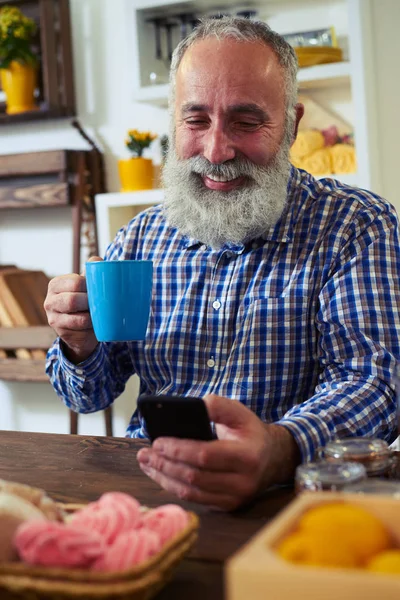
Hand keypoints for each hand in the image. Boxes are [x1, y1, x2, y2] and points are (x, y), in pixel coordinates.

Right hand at [44, 256, 102, 362]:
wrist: (80, 328)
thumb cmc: (85, 300)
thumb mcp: (86, 285)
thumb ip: (91, 271)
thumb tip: (97, 261)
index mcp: (56, 285)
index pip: (75, 282)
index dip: (91, 286)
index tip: (101, 289)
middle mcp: (50, 301)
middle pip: (73, 301)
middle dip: (91, 303)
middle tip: (103, 303)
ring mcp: (54, 319)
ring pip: (79, 319)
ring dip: (94, 317)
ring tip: (101, 314)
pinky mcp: (62, 333)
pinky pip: (82, 332)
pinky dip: (92, 328)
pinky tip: (97, 324)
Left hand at [137, 394, 299, 510]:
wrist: (272, 458)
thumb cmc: (250, 432)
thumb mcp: (240, 412)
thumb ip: (218, 406)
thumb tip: (196, 405)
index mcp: (247, 455)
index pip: (206, 455)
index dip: (179, 449)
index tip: (158, 441)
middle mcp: (243, 481)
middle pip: (194, 476)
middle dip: (165, 464)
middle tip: (144, 453)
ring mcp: (235, 498)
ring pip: (191, 492)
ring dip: (164, 478)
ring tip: (146, 463)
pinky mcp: (227, 506)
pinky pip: (195, 499)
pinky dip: (174, 487)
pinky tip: (161, 474)